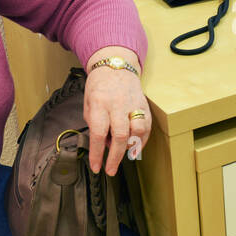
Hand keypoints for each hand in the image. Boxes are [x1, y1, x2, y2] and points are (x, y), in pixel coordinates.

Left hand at [83, 47, 149, 175]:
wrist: (116, 66)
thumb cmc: (99, 86)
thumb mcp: (88, 102)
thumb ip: (94, 124)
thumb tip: (104, 145)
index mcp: (100, 103)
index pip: (98, 133)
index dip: (97, 153)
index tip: (96, 167)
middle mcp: (118, 104)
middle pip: (120, 135)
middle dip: (115, 157)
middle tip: (111, 170)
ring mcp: (134, 104)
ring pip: (138, 131)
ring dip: (131, 147)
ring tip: (124, 155)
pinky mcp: (145, 106)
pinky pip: (147, 128)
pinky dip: (141, 141)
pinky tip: (134, 148)